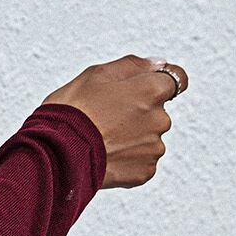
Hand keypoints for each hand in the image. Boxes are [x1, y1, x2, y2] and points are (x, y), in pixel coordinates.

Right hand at [44, 54, 187, 188]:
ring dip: (132, 137)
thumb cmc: (72, 111)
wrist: (57, 154)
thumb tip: (158, 64)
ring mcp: (154, 147)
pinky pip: (141, 161)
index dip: (159, 81)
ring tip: (102, 140)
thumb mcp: (95, 75)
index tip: (144, 87)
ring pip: (149, 137)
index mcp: (151, 90)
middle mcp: (160, 119)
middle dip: (138, 113)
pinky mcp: (145, 171)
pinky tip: (105, 155)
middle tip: (105, 117)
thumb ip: (133, 66)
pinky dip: (127, 159)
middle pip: (158, 111)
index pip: (178, 79)